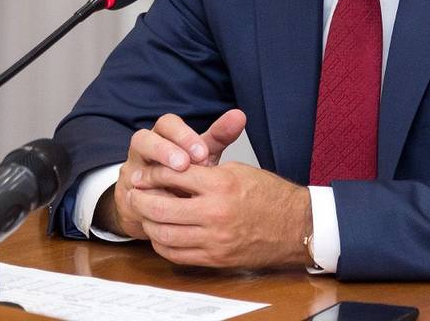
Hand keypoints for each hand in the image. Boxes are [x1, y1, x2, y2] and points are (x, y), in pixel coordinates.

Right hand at [95, 110, 247, 238]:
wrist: (161, 199)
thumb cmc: (185, 171)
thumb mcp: (201, 153)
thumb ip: (218, 136)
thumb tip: (239, 115)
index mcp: (162, 134)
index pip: (167, 124)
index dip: (183, 136)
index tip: (202, 152)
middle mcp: (143, 150)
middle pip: (142, 139)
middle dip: (164, 151)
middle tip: (184, 164)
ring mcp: (132, 172)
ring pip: (132, 167)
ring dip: (153, 177)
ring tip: (174, 189)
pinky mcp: (127, 198)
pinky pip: (132, 199)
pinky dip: (148, 203)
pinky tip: (166, 210)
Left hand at [127, 161, 311, 268]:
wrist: (296, 226)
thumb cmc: (270, 195)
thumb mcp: (238, 170)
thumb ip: (205, 171)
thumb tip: (173, 171)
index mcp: (221, 183)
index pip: (174, 174)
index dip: (152, 172)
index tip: (143, 171)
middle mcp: (215, 212)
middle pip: (161, 206)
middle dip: (141, 198)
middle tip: (133, 191)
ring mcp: (215, 239)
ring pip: (164, 234)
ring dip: (148, 222)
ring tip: (143, 212)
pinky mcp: (216, 258)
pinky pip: (177, 255)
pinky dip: (162, 245)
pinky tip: (160, 234)